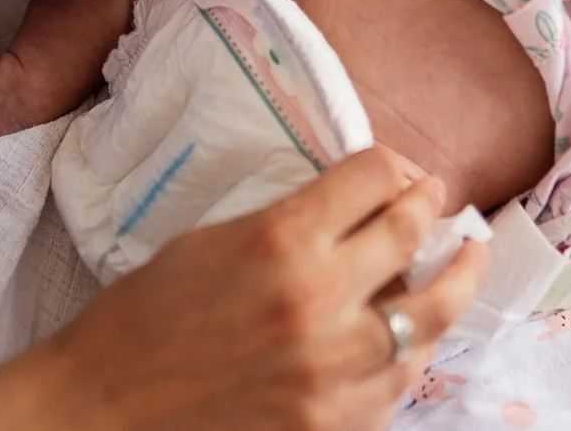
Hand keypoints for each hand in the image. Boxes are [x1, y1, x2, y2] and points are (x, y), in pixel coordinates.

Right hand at [0, 149, 487, 430]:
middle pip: (411, 235)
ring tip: (468, 261)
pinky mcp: (331, 424)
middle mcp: (317, 300)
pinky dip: (413, 352)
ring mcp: (331, 370)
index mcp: (279, 239)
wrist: (103, 409)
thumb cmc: (142, 319)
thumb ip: (288, 224)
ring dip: (455, 282)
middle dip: (432, 208)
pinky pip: (399, 383)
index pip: (371, 177)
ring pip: (429, 317)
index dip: (391, 165)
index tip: (399, 169)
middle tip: (440, 199)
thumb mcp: (210, 242)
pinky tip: (416, 336)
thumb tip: (353, 208)